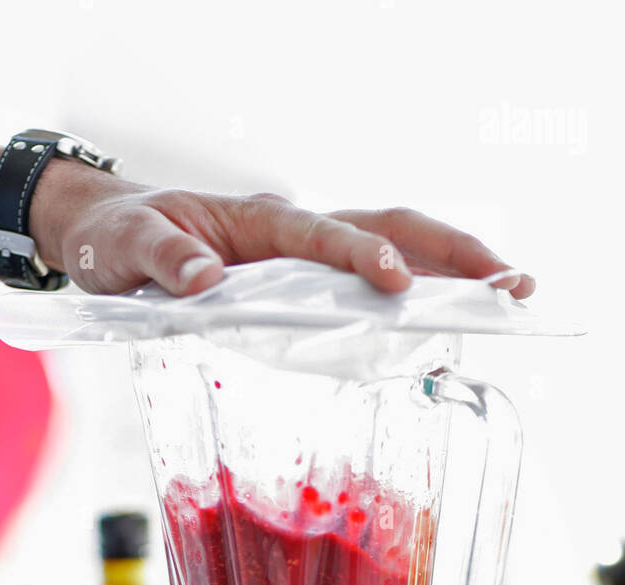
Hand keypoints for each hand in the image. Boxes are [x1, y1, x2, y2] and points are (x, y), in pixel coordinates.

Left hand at [30, 165, 534, 299]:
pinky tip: (455, 323)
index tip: (395, 283)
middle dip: (451, 253)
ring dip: (452, 272)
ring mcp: (308, 257)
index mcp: (256, 220)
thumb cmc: (122, 237)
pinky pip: (371, 286)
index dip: (361, 256)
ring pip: (394, 248)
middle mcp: (296, 233)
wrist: (114, 238)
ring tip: (510, 298)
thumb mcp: (125, 246)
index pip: (321, 234)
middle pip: (389, 227)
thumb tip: (201, 282)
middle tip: (510, 284)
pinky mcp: (307, 283)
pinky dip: (420, 296)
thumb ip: (162, 259)